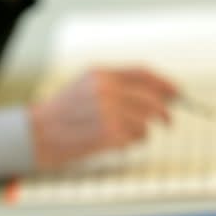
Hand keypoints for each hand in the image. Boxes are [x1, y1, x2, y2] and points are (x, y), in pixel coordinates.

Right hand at [30, 67, 177, 168]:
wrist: (38, 134)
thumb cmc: (63, 113)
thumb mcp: (86, 86)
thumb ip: (117, 85)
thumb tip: (157, 93)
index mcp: (102, 74)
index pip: (143, 74)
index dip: (164, 83)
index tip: (177, 92)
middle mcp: (107, 90)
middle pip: (151, 99)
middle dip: (165, 111)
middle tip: (170, 120)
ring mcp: (109, 112)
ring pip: (146, 121)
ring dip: (143, 131)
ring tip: (127, 134)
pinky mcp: (110, 134)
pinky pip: (137, 137)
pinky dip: (133, 141)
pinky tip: (118, 142)